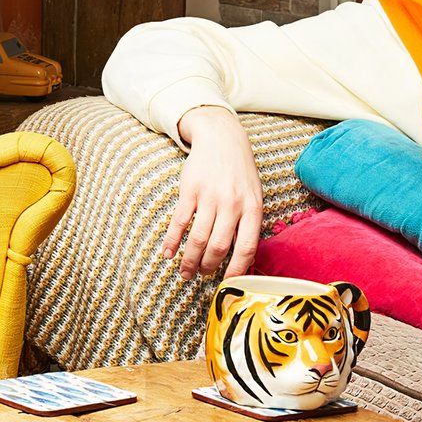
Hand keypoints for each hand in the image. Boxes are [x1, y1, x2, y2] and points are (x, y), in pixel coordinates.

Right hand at [164, 106, 262, 280]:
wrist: (222, 137)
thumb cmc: (240, 172)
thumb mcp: (254, 194)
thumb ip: (250, 222)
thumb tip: (243, 259)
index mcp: (252, 208)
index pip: (247, 248)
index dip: (237, 270)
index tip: (229, 284)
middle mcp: (232, 204)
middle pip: (219, 247)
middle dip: (208, 268)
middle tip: (201, 275)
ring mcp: (210, 197)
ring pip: (198, 239)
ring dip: (189, 260)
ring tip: (185, 272)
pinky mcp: (190, 190)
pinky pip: (179, 222)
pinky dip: (172, 241)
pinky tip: (168, 253)